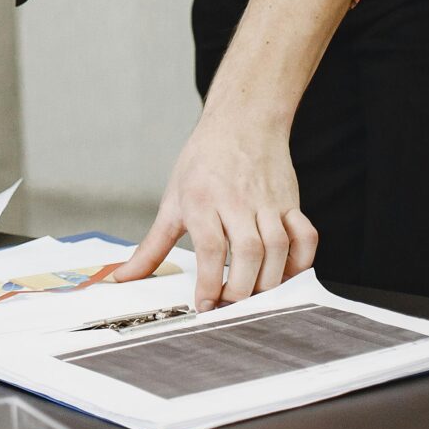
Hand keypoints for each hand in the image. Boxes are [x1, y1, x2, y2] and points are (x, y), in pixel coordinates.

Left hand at [111, 112, 317, 308]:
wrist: (242, 121)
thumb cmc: (203, 162)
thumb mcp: (172, 201)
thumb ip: (151, 246)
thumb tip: (123, 277)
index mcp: (202, 199)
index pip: (209, 247)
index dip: (209, 281)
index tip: (204, 305)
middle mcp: (237, 201)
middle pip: (247, 251)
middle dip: (241, 289)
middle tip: (229, 307)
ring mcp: (268, 202)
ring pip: (277, 248)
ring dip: (268, 281)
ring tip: (252, 296)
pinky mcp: (291, 203)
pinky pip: (305, 236)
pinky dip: (300, 261)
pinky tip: (283, 274)